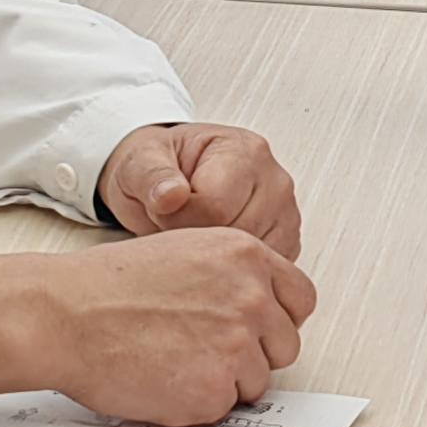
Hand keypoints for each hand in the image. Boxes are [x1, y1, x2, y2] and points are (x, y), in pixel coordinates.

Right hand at [0, 229, 319, 426]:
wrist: (63, 315)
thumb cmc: (107, 285)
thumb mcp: (184, 252)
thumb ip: (231, 276)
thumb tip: (260, 311)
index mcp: (245, 256)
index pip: (301, 299)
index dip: (278, 319)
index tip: (258, 330)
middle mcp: (251, 298)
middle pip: (285, 346)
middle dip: (253, 355)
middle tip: (203, 352)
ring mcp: (237, 346)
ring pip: (255, 382)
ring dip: (222, 381)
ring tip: (171, 361)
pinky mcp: (214, 390)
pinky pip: (222, 409)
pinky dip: (194, 404)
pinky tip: (159, 379)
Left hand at [99, 122, 303, 258]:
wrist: (170, 178)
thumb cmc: (159, 169)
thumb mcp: (140, 162)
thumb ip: (152, 176)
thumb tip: (170, 195)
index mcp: (245, 151)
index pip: (215, 208)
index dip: (178, 220)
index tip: (163, 211)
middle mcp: (275, 181)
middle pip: (236, 239)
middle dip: (197, 242)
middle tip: (175, 225)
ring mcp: (285, 215)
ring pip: (252, 263)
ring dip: (215, 259)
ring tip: (193, 234)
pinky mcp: (286, 245)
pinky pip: (262, 275)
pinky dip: (232, 272)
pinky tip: (211, 251)